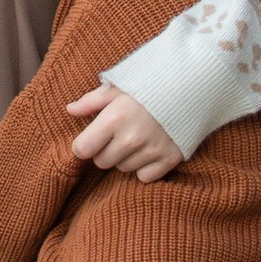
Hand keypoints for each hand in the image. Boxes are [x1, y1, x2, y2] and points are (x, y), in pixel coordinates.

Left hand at [67, 84, 185, 181]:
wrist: (191, 86)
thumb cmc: (148, 85)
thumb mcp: (118, 87)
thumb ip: (92, 101)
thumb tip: (69, 110)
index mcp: (114, 118)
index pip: (82, 149)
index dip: (84, 144)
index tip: (92, 137)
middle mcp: (131, 138)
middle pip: (102, 162)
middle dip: (105, 150)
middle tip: (118, 134)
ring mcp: (151, 151)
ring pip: (123, 169)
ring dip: (125, 157)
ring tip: (137, 137)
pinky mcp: (169, 159)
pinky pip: (144, 176)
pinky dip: (145, 166)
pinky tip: (150, 148)